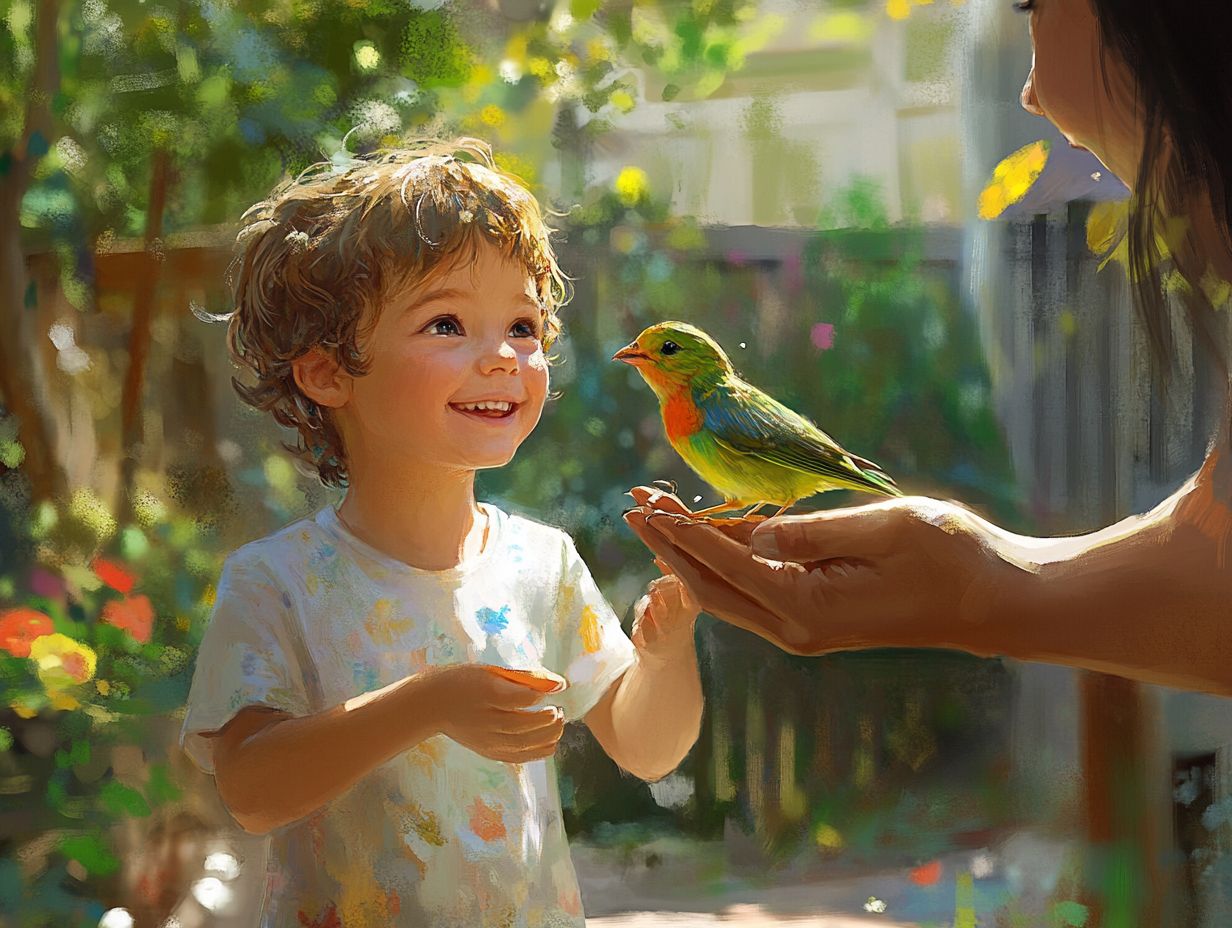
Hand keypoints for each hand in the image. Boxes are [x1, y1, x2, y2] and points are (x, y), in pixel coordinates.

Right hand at [426, 664, 565, 762]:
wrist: (433, 705)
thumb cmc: (463, 682)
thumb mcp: (490, 672)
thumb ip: (523, 678)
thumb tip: (558, 683)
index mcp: (486, 694)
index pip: (522, 698)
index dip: (545, 693)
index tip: (560, 687)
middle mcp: (486, 721)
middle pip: (525, 726)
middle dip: (550, 719)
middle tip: (560, 710)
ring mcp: (487, 740)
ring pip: (523, 745)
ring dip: (548, 736)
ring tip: (558, 724)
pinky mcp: (487, 751)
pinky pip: (516, 757)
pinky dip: (537, 752)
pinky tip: (549, 744)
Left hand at [622, 486, 1010, 656]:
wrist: (994, 600)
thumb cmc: (951, 556)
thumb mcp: (884, 530)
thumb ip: (813, 531)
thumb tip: (752, 534)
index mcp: (806, 606)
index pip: (725, 563)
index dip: (681, 530)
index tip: (644, 502)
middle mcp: (796, 627)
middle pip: (710, 586)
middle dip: (668, 544)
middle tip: (630, 506)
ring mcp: (805, 629)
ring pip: (727, 593)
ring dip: (688, 555)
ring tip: (654, 517)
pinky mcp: (816, 620)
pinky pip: (754, 593)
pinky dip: (722, 565)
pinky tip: (704, 540)